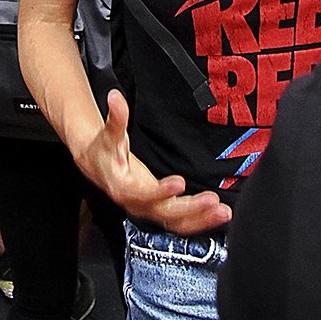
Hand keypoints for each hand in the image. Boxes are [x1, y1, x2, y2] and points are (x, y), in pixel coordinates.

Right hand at [74, 91, 231, 235]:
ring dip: (200, 219)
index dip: (161, 192)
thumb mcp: (109, 133)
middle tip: (212, 200)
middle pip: (165, 212)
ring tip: (222, 212)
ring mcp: (150, 209)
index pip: (143, 194)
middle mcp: (137, 203)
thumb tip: (115, 97)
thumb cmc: (105, 151)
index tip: (179, 183)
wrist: (98, 166)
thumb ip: (116, 117)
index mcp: (123, 187)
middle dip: (190, 208)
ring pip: (176, 222)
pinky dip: (200, 220)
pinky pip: (180, 221)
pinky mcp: (159, 209)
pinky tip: (217, 213)